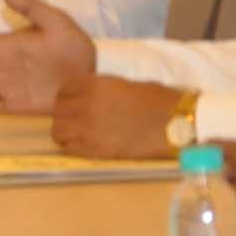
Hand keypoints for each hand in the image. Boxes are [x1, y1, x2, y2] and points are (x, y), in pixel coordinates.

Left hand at [50, 75, 185, 159]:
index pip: (63, 90)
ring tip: (81, 134)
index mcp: (93, 85)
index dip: (68, 96)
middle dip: (66, 115)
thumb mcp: (126, 85)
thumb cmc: (159, 100)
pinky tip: (87, 146)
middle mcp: (85, 105)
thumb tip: (91, 94)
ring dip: (66, 132)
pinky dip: (74, 147)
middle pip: (58, 111)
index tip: (75, 101)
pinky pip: (70, 149)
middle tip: (78, 119)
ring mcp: (87, 129)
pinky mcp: (95, 150)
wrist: (178, 123)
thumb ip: (102, 89)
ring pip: (58, 132)